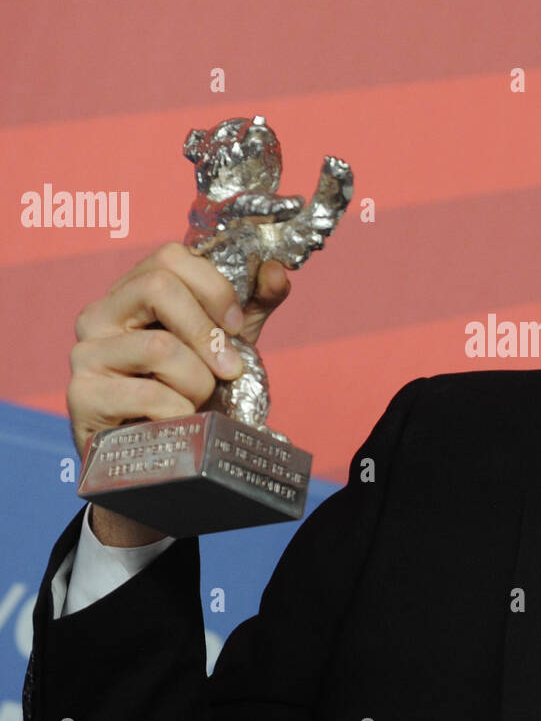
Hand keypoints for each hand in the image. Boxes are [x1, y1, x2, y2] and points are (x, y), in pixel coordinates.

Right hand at [68, 242, 290, 545]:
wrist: (168, 463)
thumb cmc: (193, 396)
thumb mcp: (229, 345)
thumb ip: (253, 306)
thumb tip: (277, 270)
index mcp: (133, 295)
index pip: (170, 256)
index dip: (214, 286)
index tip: (236, 325)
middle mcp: (100, 315)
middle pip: (157, 286)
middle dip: (208, 332)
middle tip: (230, 370)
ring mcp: (85, 355)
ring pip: (159, 346)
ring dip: (197, 382)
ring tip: (196, 403)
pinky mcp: (82, 397)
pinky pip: (149, 395)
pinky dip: (181, 413)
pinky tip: (180, 424)